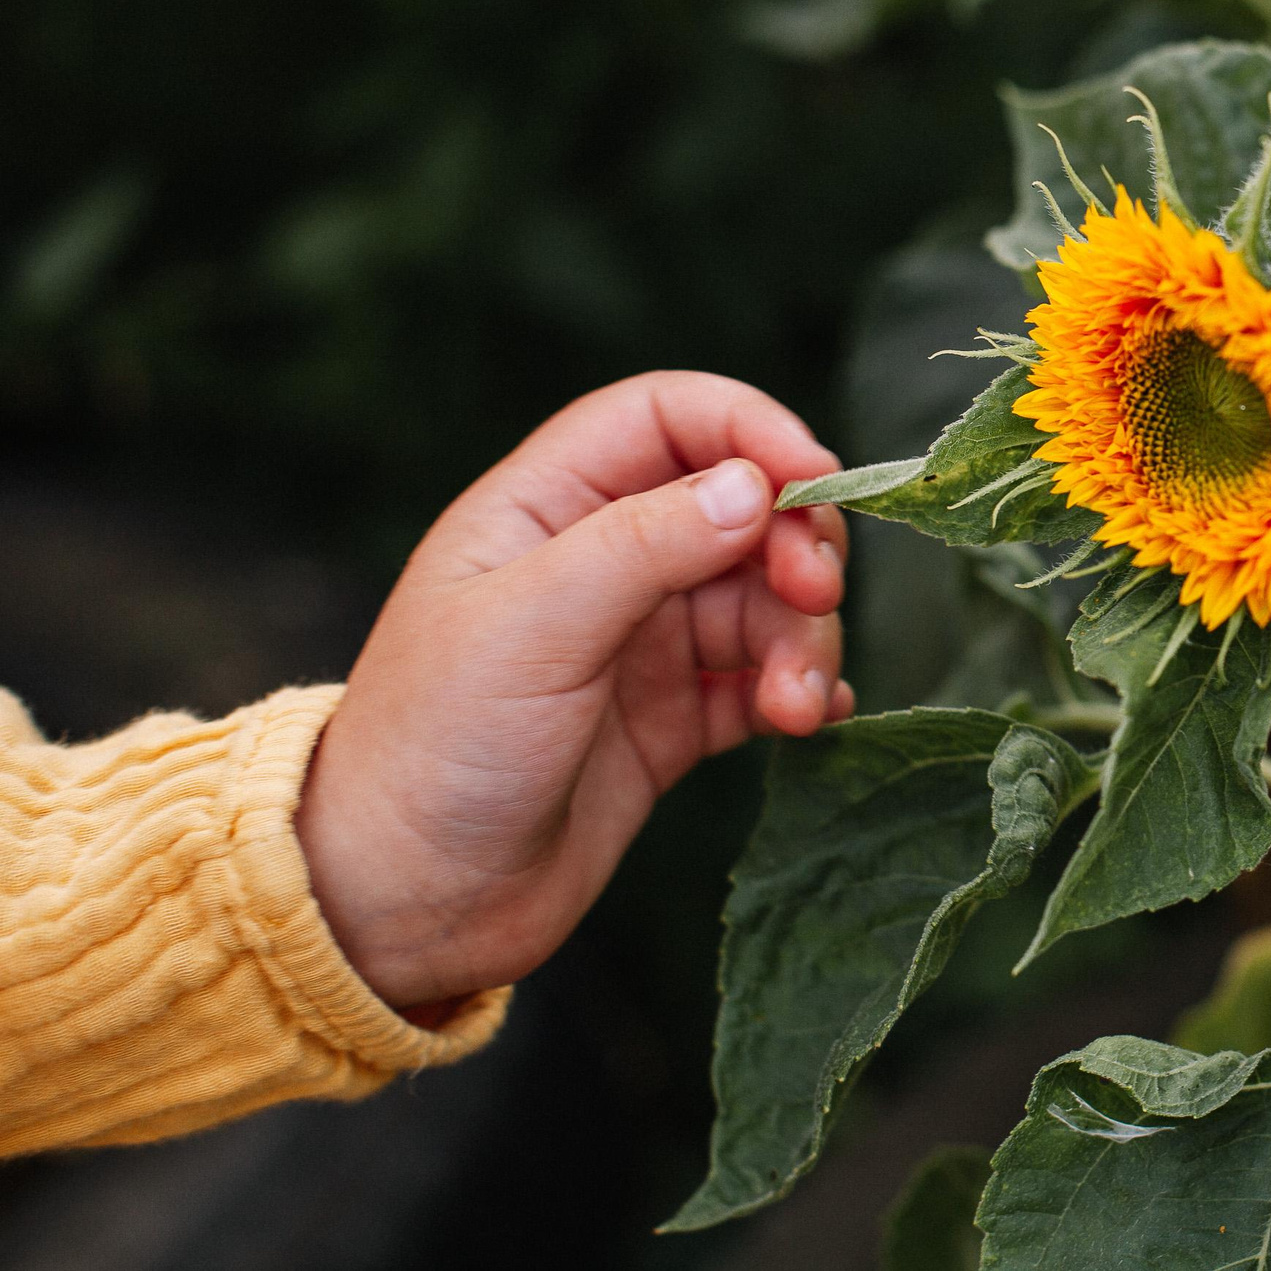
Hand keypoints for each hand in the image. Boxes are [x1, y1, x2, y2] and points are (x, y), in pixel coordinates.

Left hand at [296, 371, 851, 1010]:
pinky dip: (803, 688)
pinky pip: (765, 678)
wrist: (405, 906)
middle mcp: (601, 561)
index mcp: (546, 508)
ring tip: (793, 705)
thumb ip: (646, 543)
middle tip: (814, 598)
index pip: (668, 417)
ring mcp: (641, 642)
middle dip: (794, 544)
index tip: (814, 476)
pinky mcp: (673, 720)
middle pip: (740, 506)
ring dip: (803, 638)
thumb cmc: (435, 747)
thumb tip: (757, 487)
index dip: (750, 428)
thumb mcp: (532, 626)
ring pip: (764, 598)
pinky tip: (810, 718)